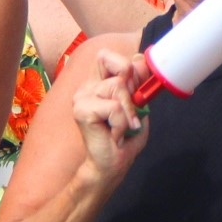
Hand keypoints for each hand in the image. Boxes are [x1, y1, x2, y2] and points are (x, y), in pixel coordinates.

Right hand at [71, 47, 149, 188]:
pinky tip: (115, 134)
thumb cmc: (124, 139)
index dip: (126, 66)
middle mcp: (86, 87)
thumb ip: (138, 83)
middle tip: (129, 111)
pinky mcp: (82, 110)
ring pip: (117, 87)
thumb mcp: (138, 107)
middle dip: (129, 86)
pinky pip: (114, 107)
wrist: (110, 166)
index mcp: (97, 83)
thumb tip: (140, 60)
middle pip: (113, 64)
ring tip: (122, 128)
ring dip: (128, 112)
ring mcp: (81, 98)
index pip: (106, 56)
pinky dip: (122, 123)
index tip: (136, 88)